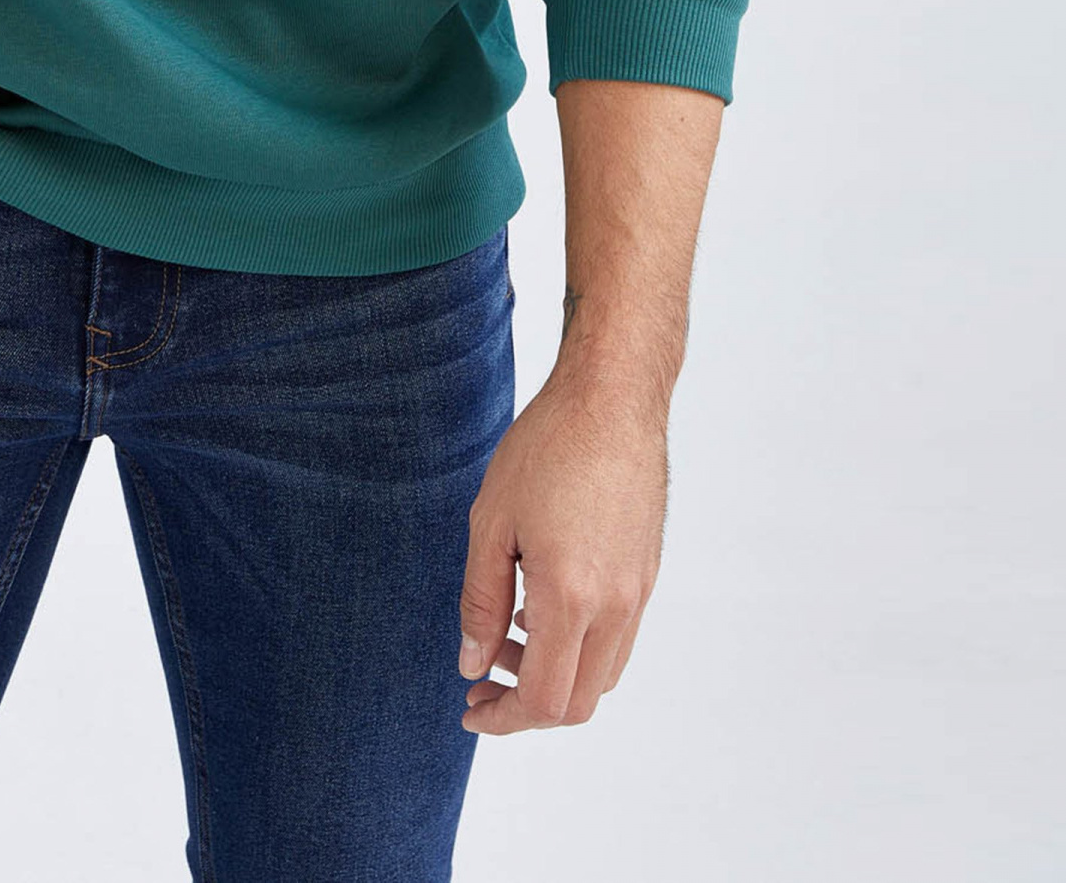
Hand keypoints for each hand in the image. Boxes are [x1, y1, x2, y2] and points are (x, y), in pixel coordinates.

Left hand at [457, 366, 666, 733]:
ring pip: (601, 676)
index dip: (503, 718)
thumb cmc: (546, 448)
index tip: (470, 709)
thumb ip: (478, 601)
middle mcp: (615, 607)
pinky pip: (617, 640)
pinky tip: (539, 608)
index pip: (542, 699)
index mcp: (570, 597)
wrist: (612, 400)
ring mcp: (638, 593)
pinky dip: (579, 648)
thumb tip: (473, 664)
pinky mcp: (647, 574)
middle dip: (525, 706)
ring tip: (504, 635)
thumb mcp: (490, 521)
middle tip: (482, 679)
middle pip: (577, 703)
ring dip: (553, 676)